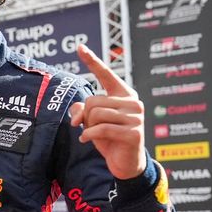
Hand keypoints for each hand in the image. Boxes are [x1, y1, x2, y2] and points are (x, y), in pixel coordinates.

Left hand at [68, 44, 146, 180]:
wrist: (126, 164)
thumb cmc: (109, 139)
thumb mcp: (93, 122)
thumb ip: (84, 110)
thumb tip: (76, 109)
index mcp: (124, 94)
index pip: (106, 74)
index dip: (92, 61)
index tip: (80, 47)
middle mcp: (133, 102)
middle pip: (94, 100)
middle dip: (84, 115)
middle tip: (83, 126)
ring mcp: (136, 118)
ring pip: (96, 114)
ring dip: (87, 126)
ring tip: (90, 134)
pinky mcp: (133, 133)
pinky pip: (101, 128)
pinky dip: (89, 135)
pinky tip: (86, 140)